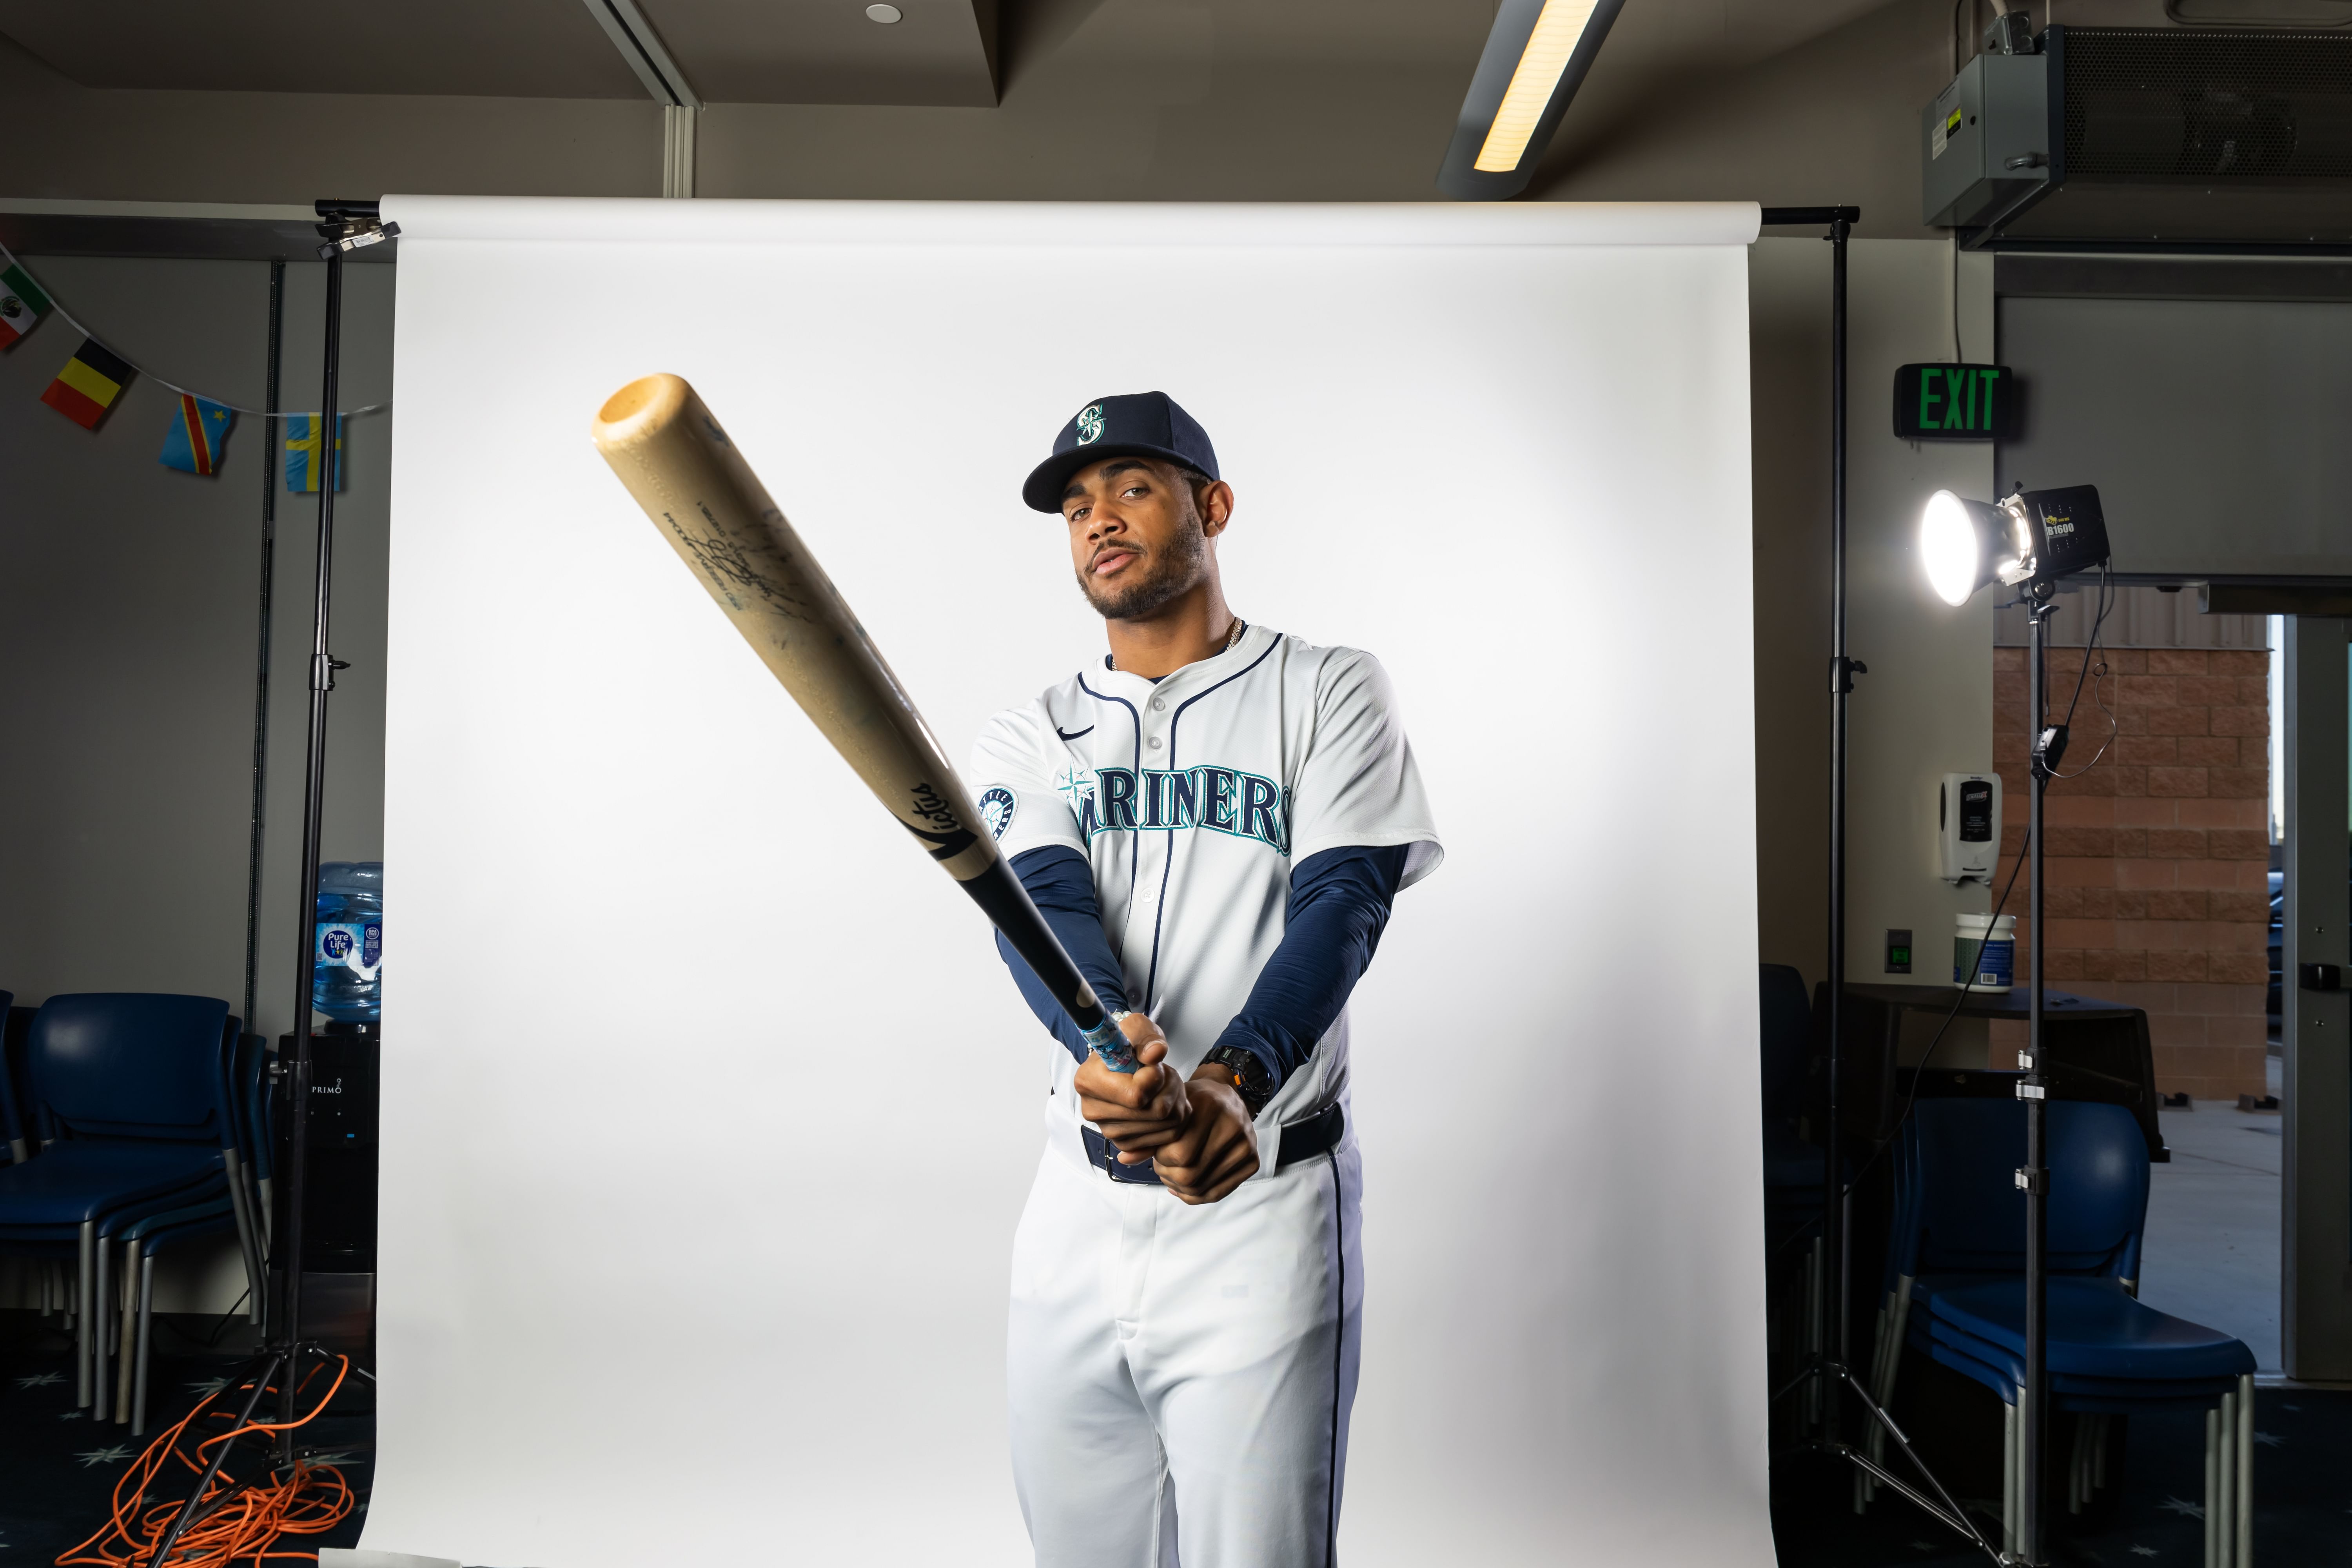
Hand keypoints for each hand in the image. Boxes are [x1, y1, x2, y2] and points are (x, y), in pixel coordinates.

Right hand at [1075, 1012, 1187, 1162]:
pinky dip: (1173, 1119)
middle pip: (1156, 1112)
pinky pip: (1167, 1137)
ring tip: (1163, 1085)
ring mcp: (1109, 1131)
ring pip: (1166, 1125)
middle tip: (1164, 1074)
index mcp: (1088, 1082)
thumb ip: (1148, 1037)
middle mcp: (1093, 1111)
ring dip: (1175, 1101)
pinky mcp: (1126, 1143)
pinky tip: (1162, 1101)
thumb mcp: (1137, 1028)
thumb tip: (1155, 1053)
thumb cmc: (1128, 1044)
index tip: (1153, 1065)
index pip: (1136, 1095)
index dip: (1155, 1078)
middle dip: (1170, 1088)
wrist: (1122, 1062)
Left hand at [1152, 1067, 1260, 1204]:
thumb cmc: (1194, 1102)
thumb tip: (1124, 1160)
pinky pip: (1217, 1193)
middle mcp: (1234, 1126)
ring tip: (1173, 1172)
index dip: (1161, 1158)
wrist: (1227, 1095)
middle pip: (1190, 1175)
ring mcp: (1246, 1146)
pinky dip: (1194, 1195)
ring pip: (1201, 1188)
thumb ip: (1149, 1135)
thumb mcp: (1171, 1109)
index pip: (1179, 1154)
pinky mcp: (1252, 1161)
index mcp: (1211, 1107)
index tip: (1158, 1149)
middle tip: (1163, 1164)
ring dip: (1179, 1187)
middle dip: (1168, 1174)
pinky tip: (1183, 1186)